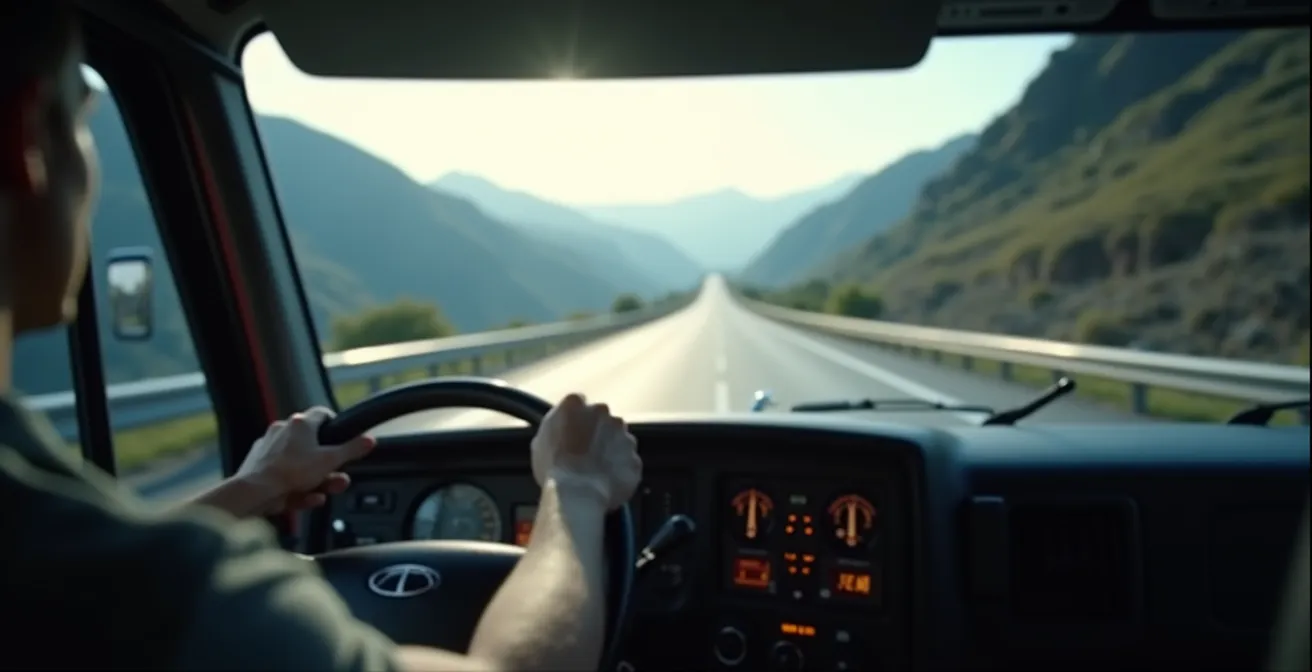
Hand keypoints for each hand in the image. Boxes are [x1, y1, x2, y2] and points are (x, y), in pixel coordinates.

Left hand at [235, 406, 376, 514]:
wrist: (255, 491)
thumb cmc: (291, 472)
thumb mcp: (330, 461)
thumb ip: (352, 449)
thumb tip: (370, 439)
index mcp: (301, 423)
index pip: (322, 414)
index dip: (335, 424)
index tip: (342, 436)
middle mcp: (282, 430)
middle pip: (312, 443)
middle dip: (327, 462)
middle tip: (336, 474)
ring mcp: (268, 447)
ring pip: (298, 461)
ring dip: (314, 476)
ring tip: (322, 492)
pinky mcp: (258, 465)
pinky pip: (283, 474)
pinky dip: (295, 485)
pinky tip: (305, 497)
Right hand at [530, 394, 641, 510]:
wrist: (577, 493)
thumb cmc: (554, 469)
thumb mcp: (540, 441)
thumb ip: (555, 427)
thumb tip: (560, 429)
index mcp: (574, 405)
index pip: (577, 404)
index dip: (575, 420)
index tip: (573, 433)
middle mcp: (602, 413)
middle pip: (602, 419)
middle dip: (596, 433)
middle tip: (584, 453)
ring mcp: (623, 434)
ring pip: (619, 440)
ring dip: (611, 451)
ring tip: (595, 472)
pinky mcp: (634, 457)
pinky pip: (628, 462)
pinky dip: (620, 470)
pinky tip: (606, 482)